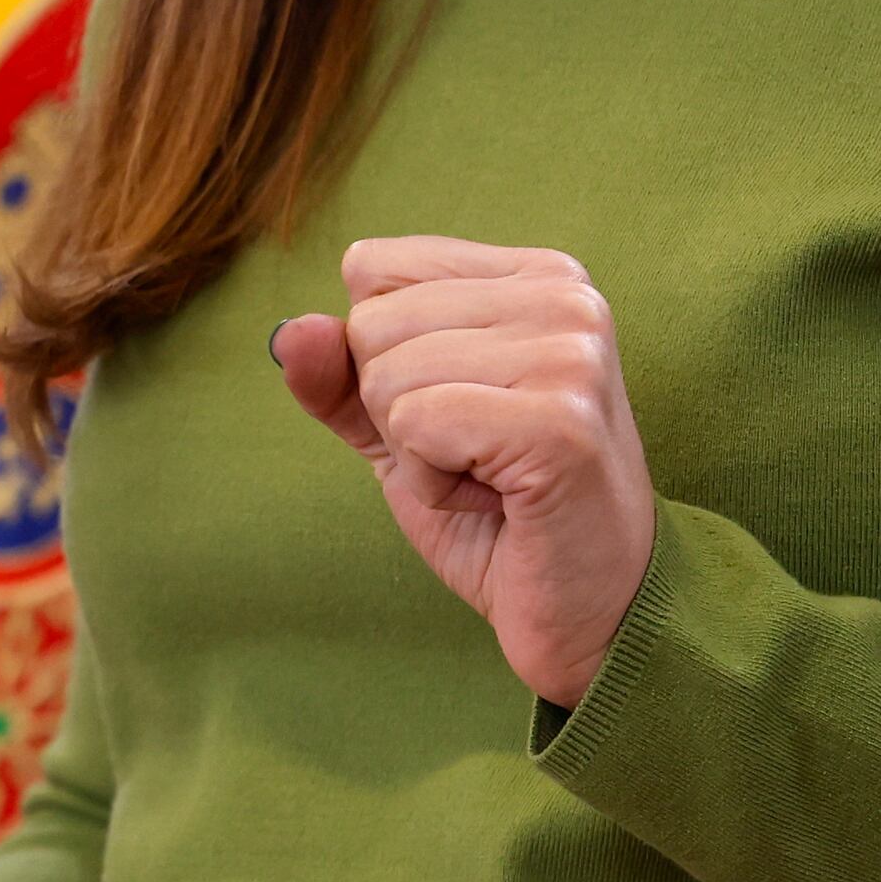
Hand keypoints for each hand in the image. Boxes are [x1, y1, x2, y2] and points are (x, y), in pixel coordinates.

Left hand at [272, 236, 656, 707]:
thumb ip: (340, 376)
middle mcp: (564, 297)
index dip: (383, 358)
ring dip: (418, 456)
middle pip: (373, 322)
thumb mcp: (401, 430)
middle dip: (398, 412)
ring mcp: (570, 354)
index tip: (461, 413)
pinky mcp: (559, 421)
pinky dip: (434, 484)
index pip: (372, 267)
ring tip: (493, 481)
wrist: (590, 614)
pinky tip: (498, 502)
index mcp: (535, 275)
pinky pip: (416, 425)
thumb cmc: (500, 516)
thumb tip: (290, 333)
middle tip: (481, 459)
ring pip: (388, 377)